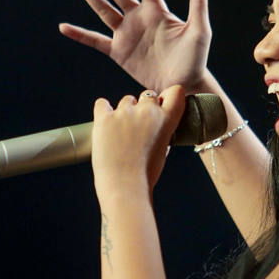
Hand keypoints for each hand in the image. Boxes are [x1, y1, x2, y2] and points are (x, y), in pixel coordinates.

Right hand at [60, 0, 212, 94]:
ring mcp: (126, 33)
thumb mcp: (200, 31)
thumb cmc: (195, 60)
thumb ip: (198, 3)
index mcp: (157, 10)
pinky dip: (79, 35)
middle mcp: (138, 17)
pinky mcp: (119, 52)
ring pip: (103, 9)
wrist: (183, 86)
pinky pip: (95, 40)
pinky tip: (64, 27)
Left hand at [91, 84, 187, 198]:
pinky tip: (105, 121)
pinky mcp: (104, 118)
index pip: (176, 91)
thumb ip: (162, 131)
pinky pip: (102, 104)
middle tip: (138, 125)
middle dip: (144, 106)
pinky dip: (103, 110)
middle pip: (148, 95)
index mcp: (166, 120)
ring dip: (125, 111)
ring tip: (120, 131)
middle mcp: (147, 112)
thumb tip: (155, 124)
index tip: (162, 105)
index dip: (169, 96)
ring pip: (126, 100)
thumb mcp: (163, 150)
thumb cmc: (146, 174)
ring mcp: (124, 113)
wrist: (125, 187)